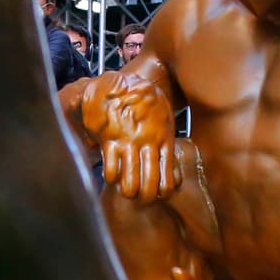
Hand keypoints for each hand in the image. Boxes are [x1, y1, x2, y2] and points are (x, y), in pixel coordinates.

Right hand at [80, 72, 180, 202]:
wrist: (123, 82)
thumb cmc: (146, 99)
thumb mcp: (165, 118)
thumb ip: (165, 141)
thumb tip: (168, 164)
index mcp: (164, 140)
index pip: (168, 179)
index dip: (162, 193)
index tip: (158, 194)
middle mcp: (148, 145)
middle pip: (149, 187)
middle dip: (144, 197)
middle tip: (140, 197)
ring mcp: (129, 143)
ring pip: (129, 184)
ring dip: (127, 190)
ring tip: (126, 189)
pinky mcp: (110, 140)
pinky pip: (111, 170)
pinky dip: (111, 177)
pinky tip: (112, 174)